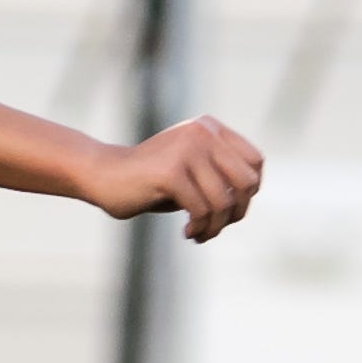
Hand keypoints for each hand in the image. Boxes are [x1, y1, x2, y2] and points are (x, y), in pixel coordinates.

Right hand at [86, 115, 262, 238]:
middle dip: (237, 213)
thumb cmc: (154, 181)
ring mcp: (186, 148)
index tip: (228, 210)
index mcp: (210, 127)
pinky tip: (186, 233)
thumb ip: (221, 173)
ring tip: (199, 234)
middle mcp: (202, 131)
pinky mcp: (170, 170)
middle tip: (215, 226)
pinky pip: (201, 210)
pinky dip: (199, 228)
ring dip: (215, 227)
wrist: (106, 176)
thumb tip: (254, 189)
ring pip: (224, 201)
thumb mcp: (194, 170)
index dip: (249, 193)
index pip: (255, 162)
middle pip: (247, 182)